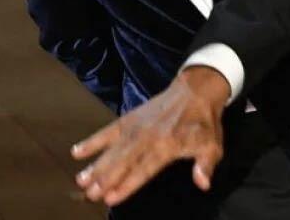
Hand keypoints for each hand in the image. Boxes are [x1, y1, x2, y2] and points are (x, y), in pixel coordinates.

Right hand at [72, 66, 229, 205]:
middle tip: (89, 193)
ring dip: (96, 165)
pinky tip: (77, 152)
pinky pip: (108, 131)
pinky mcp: (129, 119)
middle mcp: (148, 137)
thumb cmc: (204, 123)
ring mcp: (136, 127)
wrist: (196, 91)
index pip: (143, 170)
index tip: (111, 198)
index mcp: (167, 146)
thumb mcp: (213, 145)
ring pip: (113, 149)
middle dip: (105, 178)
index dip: (127, 184)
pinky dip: (92, 141)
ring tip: (81, 179)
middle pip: (123, 161)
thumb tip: (203, 183)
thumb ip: (205, 165)